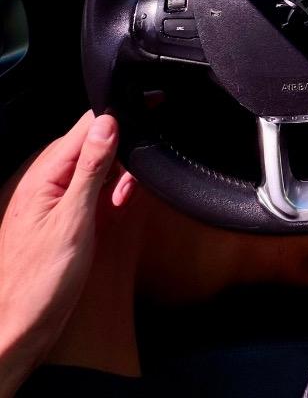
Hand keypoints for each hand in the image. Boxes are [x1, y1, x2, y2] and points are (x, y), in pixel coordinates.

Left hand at [0, 112, 134, 394]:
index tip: (149, 118)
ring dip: (118, 175)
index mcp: (46, 172)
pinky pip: (93, 188)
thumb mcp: (74, 220)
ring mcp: (55, 195)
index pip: (87, 124)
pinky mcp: (64, 213)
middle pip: (95, 141)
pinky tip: (118, 207)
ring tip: (125, 200)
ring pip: (98, 164)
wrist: (20, 328)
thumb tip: (107, 122)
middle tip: (135, 181)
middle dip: (123, 153)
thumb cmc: (39, 282)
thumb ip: (91, 168)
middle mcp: (48, 178)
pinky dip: (110, 193)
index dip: (119, 119)